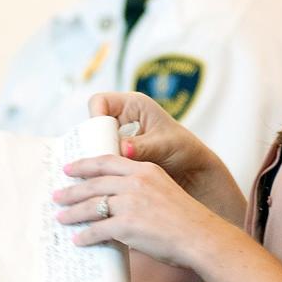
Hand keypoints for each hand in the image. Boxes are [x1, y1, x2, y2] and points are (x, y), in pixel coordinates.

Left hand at [54, 155, 212, 267]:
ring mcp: (130, 203)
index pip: (107, 161)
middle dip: (72, 190)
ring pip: (91, 205)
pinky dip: (86, 236)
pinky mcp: (127, 225)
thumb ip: (140, 191)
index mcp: (145, 170)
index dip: (85, 164)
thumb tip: (115, 204)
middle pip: (94, 183)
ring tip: (61, 218)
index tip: (69, 168)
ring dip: (72, 213)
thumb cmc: (186, 218)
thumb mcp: (163, 191)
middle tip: (57, 196)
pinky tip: (79, 240)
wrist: (200, 236)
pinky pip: (98, 230)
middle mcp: (136, 182)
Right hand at [89, 92, 216, 189]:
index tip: (99, 138)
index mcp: (133, 105)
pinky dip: (99, 168)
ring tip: (99, 175)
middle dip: (91, 143)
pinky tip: (102, 180)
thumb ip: (142, 147)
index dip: (95, 115)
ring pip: (92, 143)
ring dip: (94, 158)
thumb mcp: (164, 146)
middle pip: (92, 125)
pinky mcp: (115, 154)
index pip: (100, 101)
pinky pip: (99, 158)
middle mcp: (121, 118)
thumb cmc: (183, 150)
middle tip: (97, 163)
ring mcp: (116, 137)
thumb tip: (123, 149)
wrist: (190, 170)